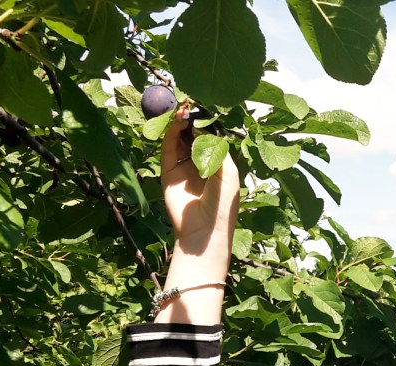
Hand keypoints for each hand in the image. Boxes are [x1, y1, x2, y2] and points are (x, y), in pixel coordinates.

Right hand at [161, 111, 239, 250]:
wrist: (204, 231)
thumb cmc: (223, 205)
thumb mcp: (227, 173)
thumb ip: (217, 150)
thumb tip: (207, 126)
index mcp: (218, 164)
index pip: (211, 138)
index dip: (208, 123)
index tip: (207, 107)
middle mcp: (200, 163)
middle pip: (193, 135)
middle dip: (193, 120)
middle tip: (191, 103)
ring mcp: (183, 167)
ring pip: (179, 140)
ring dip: (180, 124)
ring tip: (183, 111)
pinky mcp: (168, 172)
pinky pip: (168, 150)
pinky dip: (171, 135)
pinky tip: (177, 123)